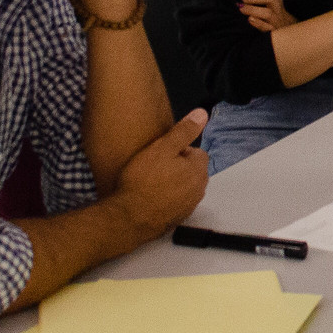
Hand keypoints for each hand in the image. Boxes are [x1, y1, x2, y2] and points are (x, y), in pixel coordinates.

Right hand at [108, 110, 209, 238]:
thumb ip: (184, 131)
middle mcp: (199, 189)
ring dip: (174, 182)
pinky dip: (169, 198)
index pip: (198, 153)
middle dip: (179, 167)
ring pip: (186, 186)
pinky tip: (152, 197)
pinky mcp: (179, 218)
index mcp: (198, 170)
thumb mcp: (162, 147)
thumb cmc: (143, 179)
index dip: (179, 151)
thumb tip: (202, 114)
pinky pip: (178, 202)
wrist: (130, 216)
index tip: (162, 155)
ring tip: (152, 182)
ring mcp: (190, 206)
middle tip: (155, 167)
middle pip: (193, 170)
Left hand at [239, 0, 295, 31]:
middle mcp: (279, 12)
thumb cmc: (277, 21)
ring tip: (241, 8)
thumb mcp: (273, 9)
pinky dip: (258, 23)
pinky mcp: (273, 34)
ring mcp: (277, 23)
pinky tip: (249, 19)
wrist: (291, 40)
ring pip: (268, 14)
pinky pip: (267, 28)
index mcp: (279, 5)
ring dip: (253, 9)